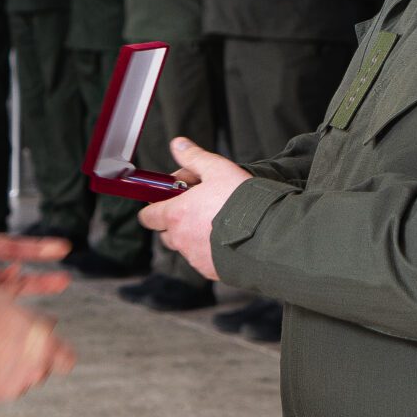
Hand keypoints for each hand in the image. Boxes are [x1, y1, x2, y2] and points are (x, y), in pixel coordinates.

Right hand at [0, 296, 75, 403]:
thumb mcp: (11, 304)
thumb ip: (37, 317)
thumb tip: (53, 321)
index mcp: (44, 344)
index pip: (67, 360)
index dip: (58, 355)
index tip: (50, 350)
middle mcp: (34, 369)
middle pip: (42, 372)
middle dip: (32, 362)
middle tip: (11, 347)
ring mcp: (12, 387)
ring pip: (19, 383)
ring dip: (10, 373)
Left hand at [137, 138, 251, 282]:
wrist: (268, 234)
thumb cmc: (242, 201)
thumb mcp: (218, 169)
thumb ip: (194, 158)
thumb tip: (178, 145)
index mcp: (176, 215)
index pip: (148, 216)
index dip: (154, 206)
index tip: (166, 199)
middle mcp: (181, 239)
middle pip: (165, 232)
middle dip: (176, 220)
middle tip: (197, 207)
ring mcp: (196, 257)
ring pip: (185, 246)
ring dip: (193, 236)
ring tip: (216, 221)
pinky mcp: (211, 270)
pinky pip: (203, 260)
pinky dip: (210, 250)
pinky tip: (227, 238)